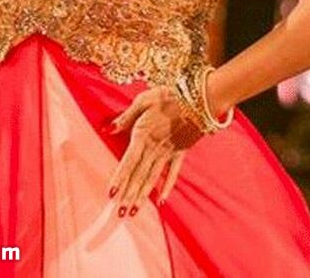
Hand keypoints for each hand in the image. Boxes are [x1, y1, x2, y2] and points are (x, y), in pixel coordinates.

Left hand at [106, 86, 202, 217]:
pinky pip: (172, 174)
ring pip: (153, 178)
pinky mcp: (180, 153)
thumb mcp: (144, 100)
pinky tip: (160, 201)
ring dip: (142, 196)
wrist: (200, 99)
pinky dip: (166, 187)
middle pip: (139, 175)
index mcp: (143, 134)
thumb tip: (109, 128)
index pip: (128, 161)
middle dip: (128, 195)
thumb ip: (126, 116)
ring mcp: (168, 152)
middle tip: (119, 214)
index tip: (111, 195)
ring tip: (133, 212)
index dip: (119, 178)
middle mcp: (154, 148)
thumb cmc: (170, 95)